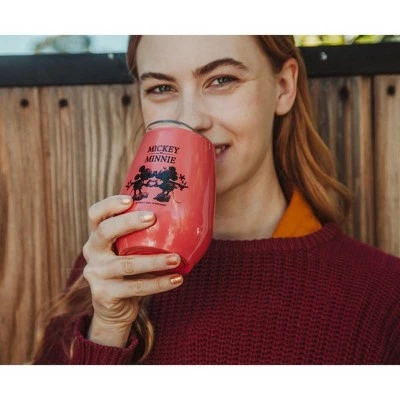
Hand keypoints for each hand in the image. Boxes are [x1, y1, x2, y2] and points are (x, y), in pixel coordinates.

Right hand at [82, 195, 182, 346]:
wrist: (114, 309)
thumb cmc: (129, 271)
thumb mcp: (129, 250)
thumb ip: (142, 236)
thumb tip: (183, 215)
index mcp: (97, 237)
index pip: (95, 214)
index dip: (110, 205)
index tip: (131, 200)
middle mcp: (92, 252)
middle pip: (104, 232)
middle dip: (128, 223)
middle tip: (153, 218)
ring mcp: (96, 274)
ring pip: (126, 264)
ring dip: (154, 261)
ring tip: (176, 258)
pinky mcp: (105, 295)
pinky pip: (136, 288)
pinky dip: (159, 283)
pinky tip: (177, 279)